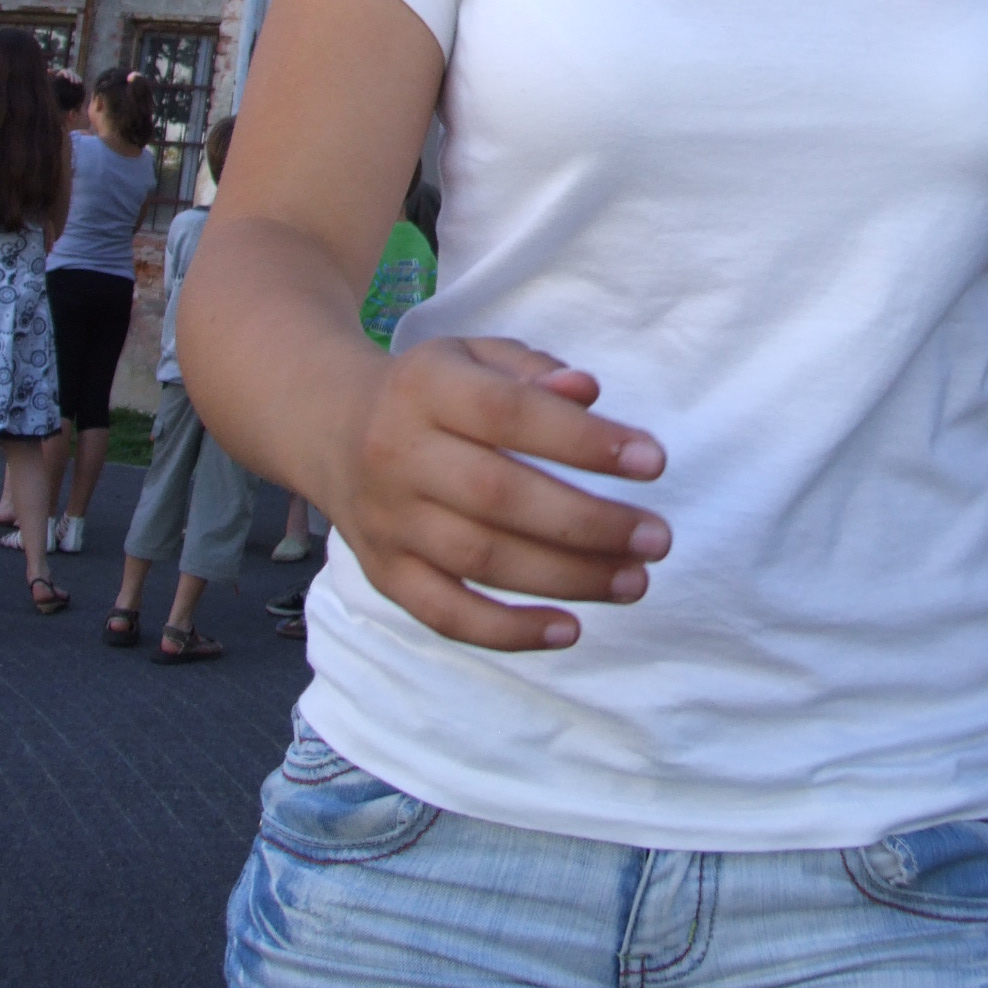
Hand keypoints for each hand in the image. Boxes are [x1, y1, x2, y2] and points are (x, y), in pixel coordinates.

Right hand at [330, 335, 668, 653]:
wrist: (330, 427)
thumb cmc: (434, 390)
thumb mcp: (477, 356)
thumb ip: (534, 370)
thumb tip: (588, 391)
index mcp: (426, 387)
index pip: (510, 413)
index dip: (584, 440)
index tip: (653, 461)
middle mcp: (398, 455)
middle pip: (498, 496)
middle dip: (588, 523)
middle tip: (657, 538)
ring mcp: (388, 521)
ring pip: (480, 560)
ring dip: (566, 578)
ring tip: (635, 581)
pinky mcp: (385, 573)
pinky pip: (444, 614)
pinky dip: (507, 632)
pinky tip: (569, 630)